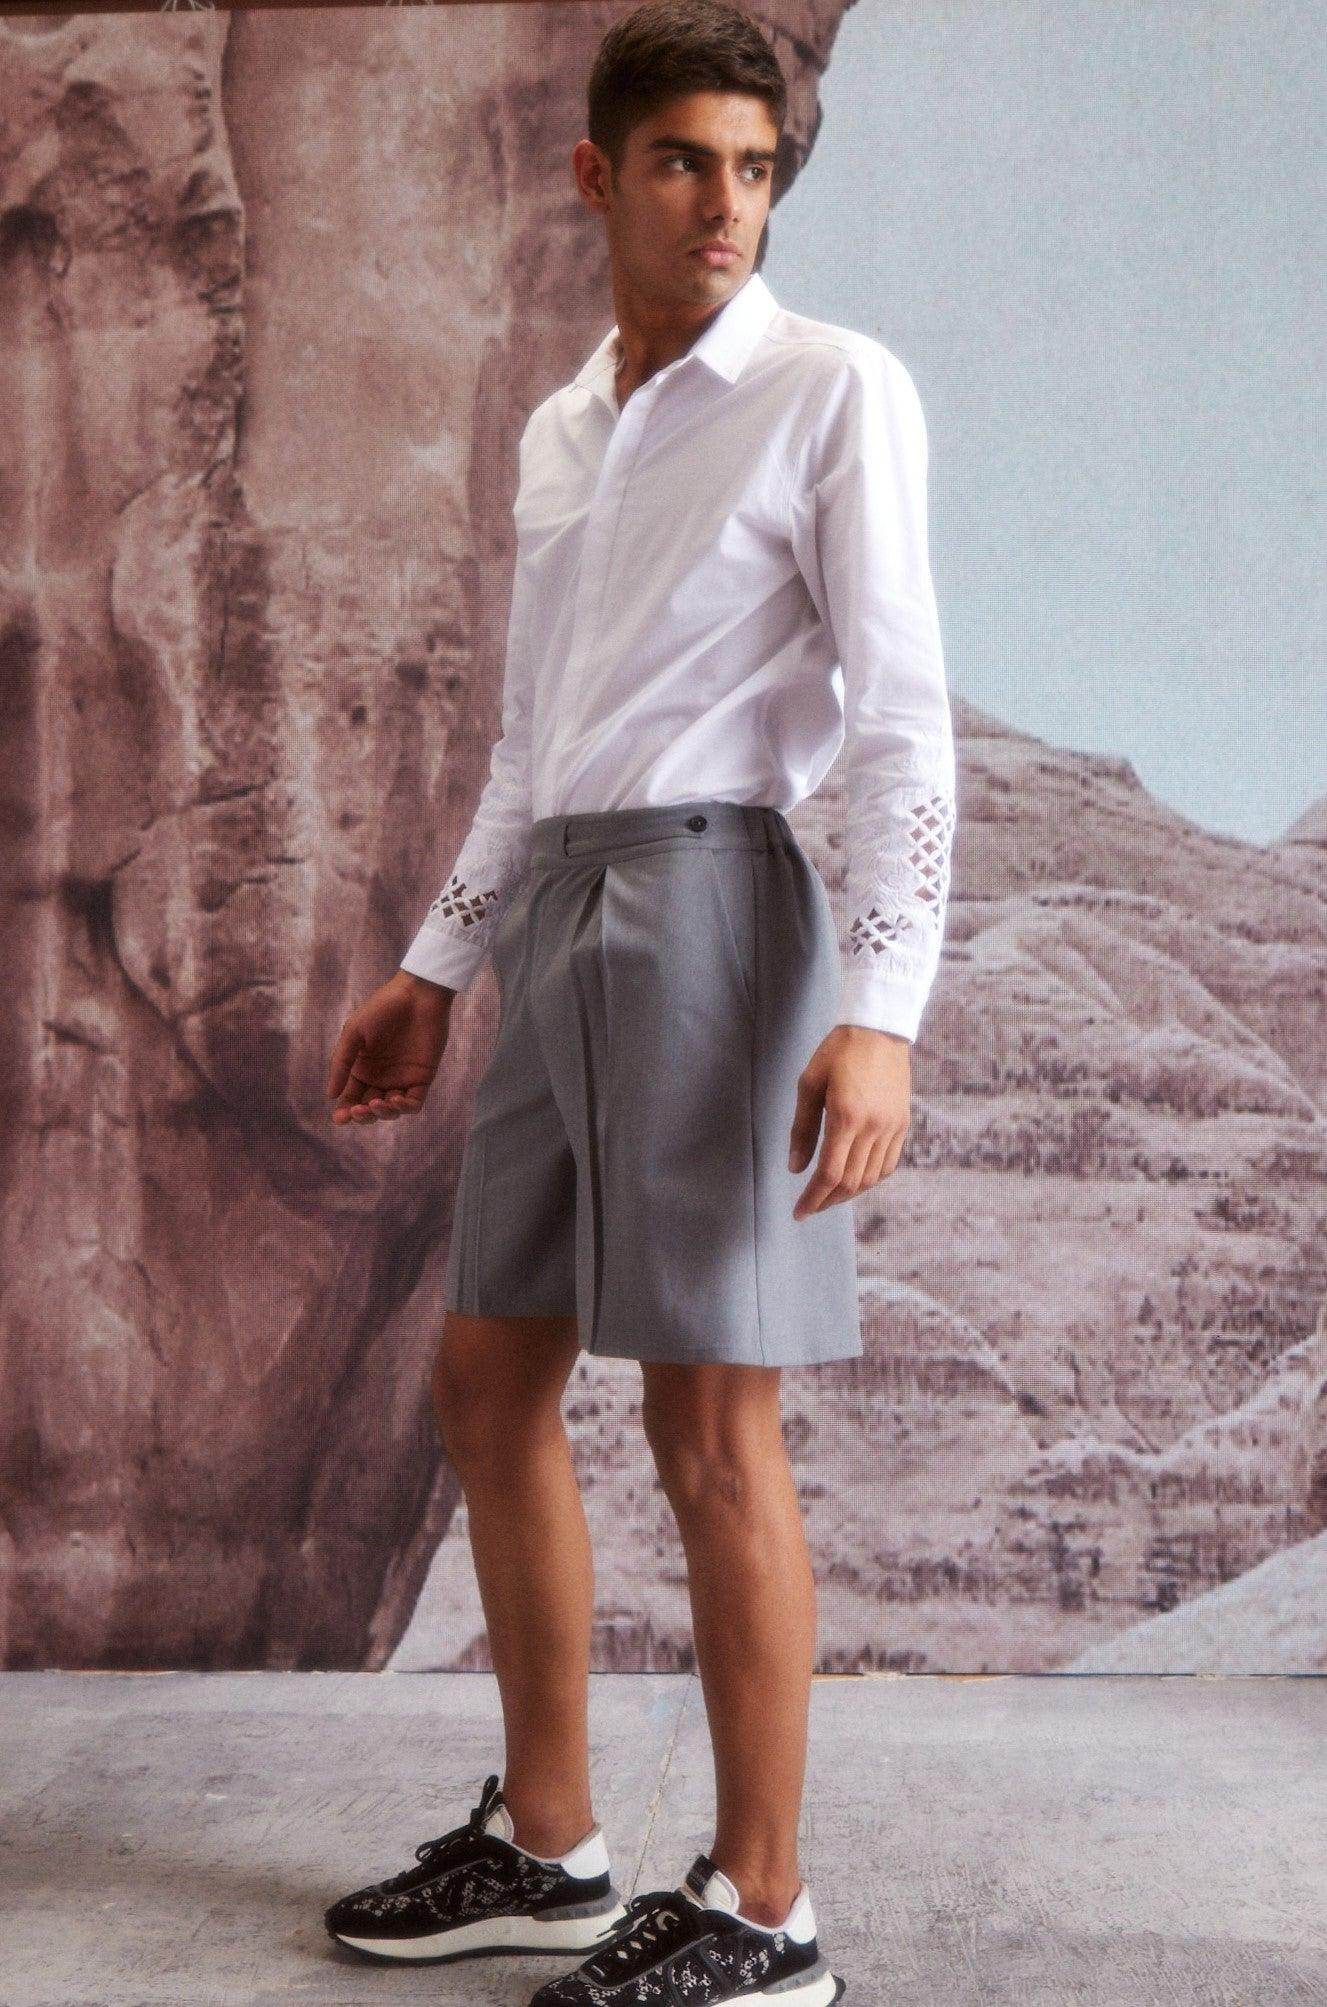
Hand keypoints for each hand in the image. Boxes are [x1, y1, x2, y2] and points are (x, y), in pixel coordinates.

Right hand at [326, 970, 453, 1125]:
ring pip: (391, 1111)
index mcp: (362, 1069)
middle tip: (359, 1110)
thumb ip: (341, 1063)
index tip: (340, 1118)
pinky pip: (414, 1103)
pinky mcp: (422, 1078)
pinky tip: (396, 1099)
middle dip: (363, 1116)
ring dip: (383, 1113)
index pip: (351, 1097)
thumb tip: (330, 1095)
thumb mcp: (353, 1033)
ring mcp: (402, 1079)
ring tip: (378, 1103)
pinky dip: (405, 1107)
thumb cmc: (381, 1009)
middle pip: (370, 1109)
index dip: (345, 1112)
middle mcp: (381, 1078)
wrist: (416, 995)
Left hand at [788, 1024, 910, 1217]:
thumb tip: (795, 1167)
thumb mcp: (809, 1084)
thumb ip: (802, 1129)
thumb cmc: (838, 1052)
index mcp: (847, 1117)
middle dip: (827, 1201)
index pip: (829, 1174)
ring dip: (849, 1194)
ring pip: (871, 1178)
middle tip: (810, 1207)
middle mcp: (873, 1127)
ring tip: (829, 1196)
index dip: (813, 1199)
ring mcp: (892, 1127)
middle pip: (851, 1182)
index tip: (799, 1213)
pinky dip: (871, 1179)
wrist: (879, 1030)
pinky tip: (856, 1180)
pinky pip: (888, 1164)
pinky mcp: (902, 1124)